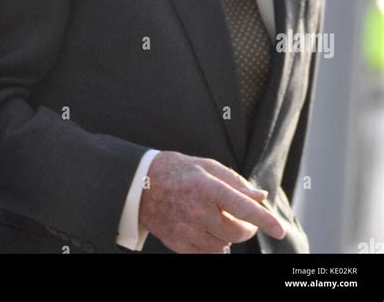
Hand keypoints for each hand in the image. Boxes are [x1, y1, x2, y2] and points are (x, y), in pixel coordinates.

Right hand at [139, 150, 285, 252]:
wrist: (141, 186)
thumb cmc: (178, 170)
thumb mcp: (207, 166)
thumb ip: (236, 182)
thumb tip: (260, 196)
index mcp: (208, 188)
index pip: (244, 207)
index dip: (264, 220)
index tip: (279, 230)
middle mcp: (198, 211)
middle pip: (237, 232)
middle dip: (246, 227)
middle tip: (242, 218)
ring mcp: (187, 230)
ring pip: (224, 246)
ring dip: (229, 237)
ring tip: (218, 220)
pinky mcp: (179, 244)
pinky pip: (208, 254)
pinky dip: (215, 246)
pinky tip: (208, 232)